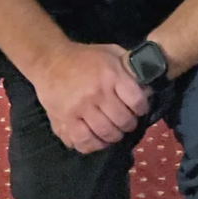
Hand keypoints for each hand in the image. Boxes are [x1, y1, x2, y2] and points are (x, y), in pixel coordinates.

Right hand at [30, 41, 149, 153]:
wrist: (49, 61)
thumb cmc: (85, 57)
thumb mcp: (111, 53)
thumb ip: (130, 67)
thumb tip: (148, 85)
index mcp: (110, 75)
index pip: (136, 100)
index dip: (142, 108)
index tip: (139, 109)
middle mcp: (96, 93)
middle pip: (122, 120)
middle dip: (129, 124)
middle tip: (127, 123)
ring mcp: (79, 109)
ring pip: (105, 134)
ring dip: (114, 137)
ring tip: (114, 132)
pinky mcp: (63, 120)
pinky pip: (83, 142)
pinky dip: (93, 145)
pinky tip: (97, 139)